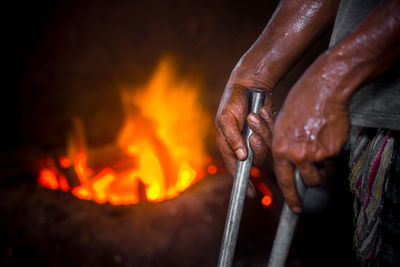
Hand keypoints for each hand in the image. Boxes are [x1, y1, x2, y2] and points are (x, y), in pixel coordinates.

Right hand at [215, 70, 274, 177]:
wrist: (249, 85)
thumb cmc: (232, 101)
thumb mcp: (226, 118)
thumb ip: (232, 138)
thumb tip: (241, 157)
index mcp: (229, 146)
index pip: (236, 170)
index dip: (244, 183)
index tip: (252, 194)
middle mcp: (244, 146)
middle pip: (256, 160)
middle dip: (257, 147)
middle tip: (254, 133)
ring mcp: (256, 139)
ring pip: (267, 148)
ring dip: (263, 132)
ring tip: (256, 115)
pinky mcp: (268, 132)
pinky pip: (273, 136)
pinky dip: (269, 123)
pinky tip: (263, 111)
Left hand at [271, 55, 349, 212]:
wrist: (322, 90)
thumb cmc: (299, 103)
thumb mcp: (281, 125)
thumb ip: (283, 147)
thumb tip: (287, 163)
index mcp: (281, 150)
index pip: (285, 181)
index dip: (291, 197)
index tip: (295, 207)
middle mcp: (298, 155)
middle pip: (308, 181)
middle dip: (312, 181)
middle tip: (315, 172)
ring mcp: (317, 153)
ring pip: (323, 170)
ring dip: (322, 163)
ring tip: (319, 142)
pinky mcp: (333, 148)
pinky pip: (333, 156)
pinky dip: (331, 148)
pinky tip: (327, 132)